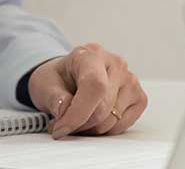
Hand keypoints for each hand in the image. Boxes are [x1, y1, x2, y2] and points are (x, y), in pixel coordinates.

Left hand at [26, 44, 146, 137]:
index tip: (62, 127)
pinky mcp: (139, 98)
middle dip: (80, 124)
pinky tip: (93, 118)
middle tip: (63, 124)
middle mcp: (116, 64)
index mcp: (91, 54)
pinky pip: (123, 126)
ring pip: (113, 121)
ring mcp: (131, 81)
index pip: (94, 86)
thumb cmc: (58, 79)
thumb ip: (53, 97)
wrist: (69, 78)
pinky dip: (105, 130)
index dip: (78, 113)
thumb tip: (65, 110)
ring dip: (91, 129)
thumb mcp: (45, 84)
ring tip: (77, 119)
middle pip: (103, 109)